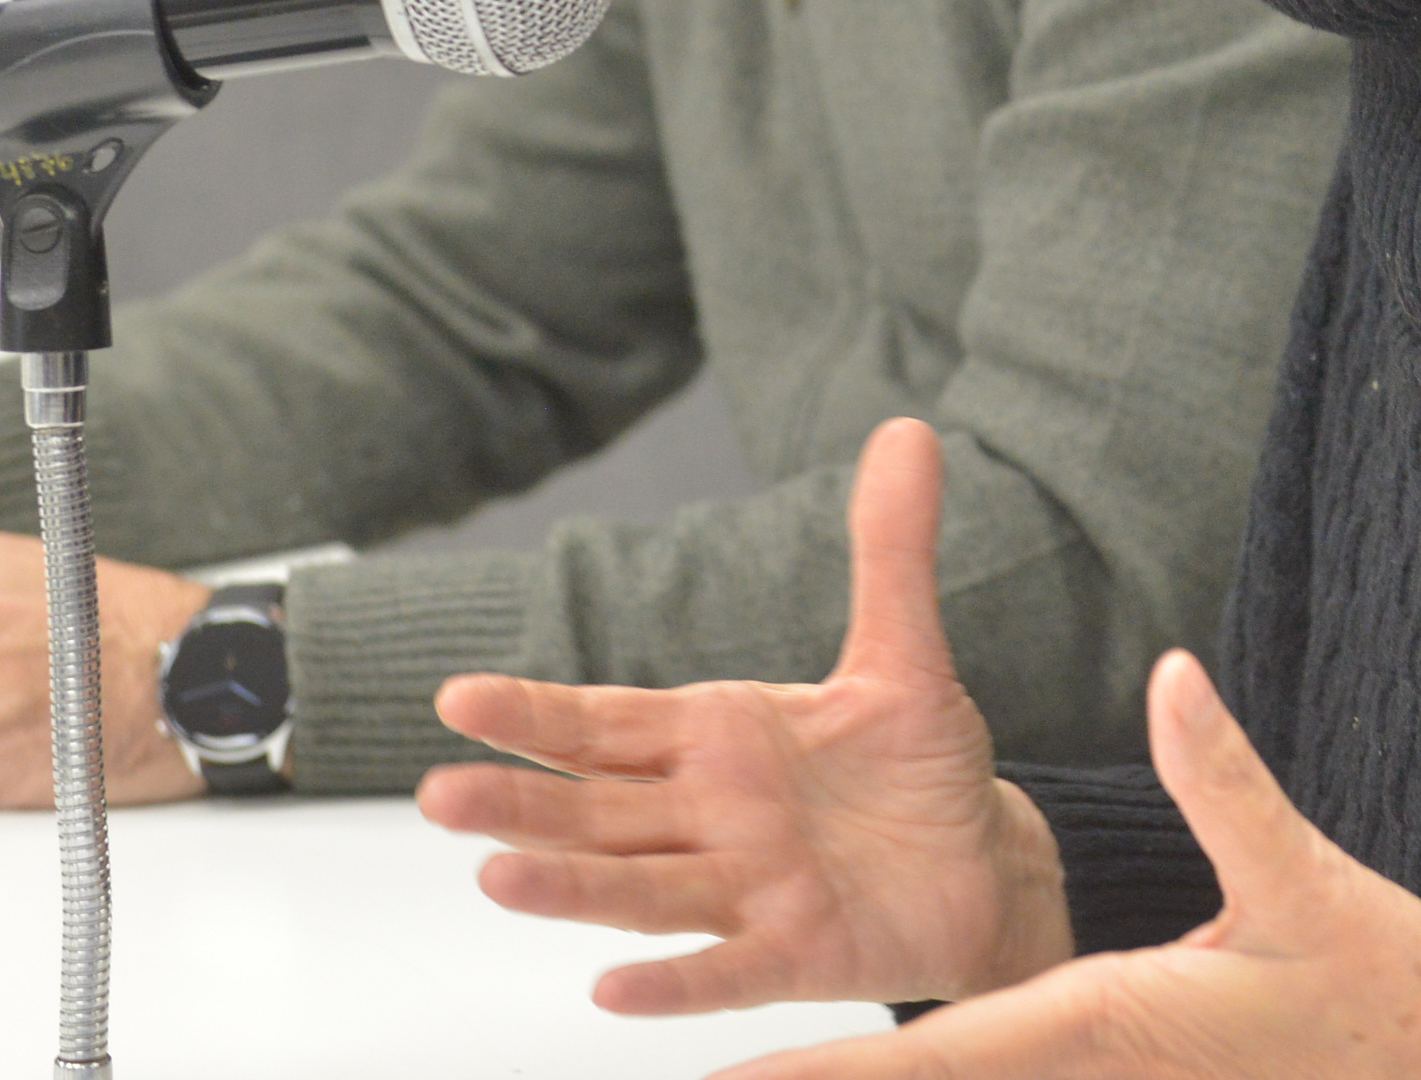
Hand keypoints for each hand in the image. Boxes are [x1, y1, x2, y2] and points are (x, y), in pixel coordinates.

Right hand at [417, 418, 1071, 1012]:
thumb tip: (909, 430)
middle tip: (438, 796)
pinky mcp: (793, 952)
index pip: (606, 723)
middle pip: (596, 810)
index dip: (534, 712)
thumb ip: (889, 550)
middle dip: (521, 803)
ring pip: (638, 888)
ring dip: (568, 887)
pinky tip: (615, 990)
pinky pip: (724, 970)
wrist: (982, 865)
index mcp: (715, 737)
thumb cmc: (918, 768)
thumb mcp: (902, 651)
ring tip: (497, 878)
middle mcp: (709, 815)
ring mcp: (744, 888)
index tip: (457, 697)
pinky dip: (673, 984)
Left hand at [701, 650, 1420, 1079]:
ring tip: (764, 1074)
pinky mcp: (1136, 1071)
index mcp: (1105, 1018)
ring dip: (872, 1075)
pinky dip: (944, 1070)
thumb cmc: (1387, 993)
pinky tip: (914, 1060)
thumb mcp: (1304, 877)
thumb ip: (1226, 778)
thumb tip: (1172, 675)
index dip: (830, 1068)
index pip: (936, 1054)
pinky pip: (1017, 1076)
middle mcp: (1087, 1061)